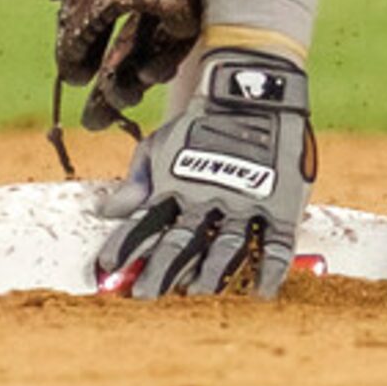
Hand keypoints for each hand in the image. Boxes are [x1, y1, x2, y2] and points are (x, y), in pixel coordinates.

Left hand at [94, 48, 315, 297]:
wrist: (252, 89)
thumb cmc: (201, 121)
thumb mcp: (162, 144)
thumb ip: (138, 180)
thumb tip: (107, 211)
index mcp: (177, 183)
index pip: (145, 221)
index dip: (126, 245)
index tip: (106, 268)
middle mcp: (208, 195)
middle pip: (182, 241)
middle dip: (161, 270)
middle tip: (145, 296)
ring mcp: (246, 200)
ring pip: (226, 245)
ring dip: (210, 272)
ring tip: (196, 296)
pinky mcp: (280, 203)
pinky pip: (276, 242)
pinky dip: (269, 269)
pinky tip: (261, 293)